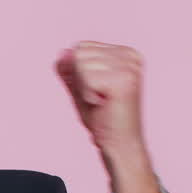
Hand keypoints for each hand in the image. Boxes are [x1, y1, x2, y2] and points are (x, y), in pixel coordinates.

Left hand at [55, 41, 159, 192]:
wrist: (120, 146)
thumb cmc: (103, 120)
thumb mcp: (81, 88)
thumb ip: (70, 69)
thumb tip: (61, 52)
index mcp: (125, 53)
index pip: (82, 46)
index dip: (79, 73)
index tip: (96, 91)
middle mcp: (130, 55)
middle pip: (80, 51)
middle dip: (80, 79)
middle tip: (99, 99)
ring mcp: (129, 65)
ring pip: (81, 63)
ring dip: (84, 87)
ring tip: (102, 101)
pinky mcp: (124, 79)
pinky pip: (86, 77)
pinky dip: (87, 94)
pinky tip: (103, 104)